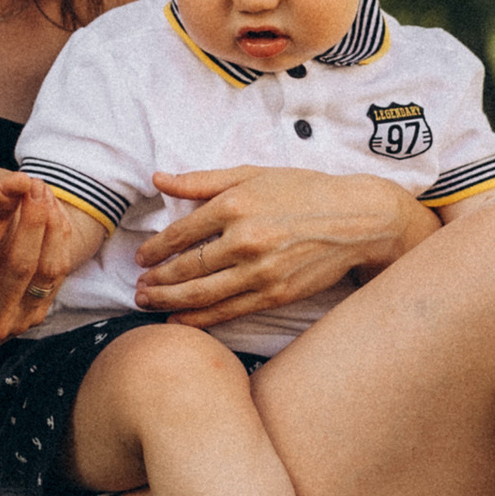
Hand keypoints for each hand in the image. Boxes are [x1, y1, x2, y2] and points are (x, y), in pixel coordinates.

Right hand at [0, 179, 79, 378]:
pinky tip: (55, 215)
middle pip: (21, 269)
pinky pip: (54, 279)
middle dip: (30, 223)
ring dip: (51, 230)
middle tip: (32, 185)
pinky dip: (57, 245)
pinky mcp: (31, 320)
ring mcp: (15, 323)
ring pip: (46, 273)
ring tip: (46, 194)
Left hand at [134, 170, 436, 322]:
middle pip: (185, 268)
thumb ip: (203, 180)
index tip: (142, 257)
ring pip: (201, 294)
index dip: (155, 249)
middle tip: (137, 287)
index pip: (181, 233)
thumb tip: (158, 179)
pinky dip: (198, 320)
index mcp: (236, 204)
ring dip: (168, 302)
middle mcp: (245, 239)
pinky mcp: (275, 293)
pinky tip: (178, 322)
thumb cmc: (305, 191)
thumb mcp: (254, 173)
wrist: (357, 219)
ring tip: (148, 303)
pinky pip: (227, 311)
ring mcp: (260, 270)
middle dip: (156, 280)